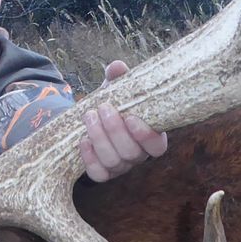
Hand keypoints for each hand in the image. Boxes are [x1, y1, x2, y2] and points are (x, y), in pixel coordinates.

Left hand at [79, 59, 167, 182]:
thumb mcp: (116, 89)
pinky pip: (98, 175)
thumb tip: (117, 67)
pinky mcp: (102, 173)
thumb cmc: (112, 103)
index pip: (157, 147)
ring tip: (89, 116)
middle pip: (131, 153)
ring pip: (114, 162)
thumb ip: (119, 78)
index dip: (147, 137)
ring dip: (100, 138)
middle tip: (103, 108)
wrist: (91, 117)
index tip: (131, 117)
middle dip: (115, 131)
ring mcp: (120, 166)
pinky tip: (82, 140)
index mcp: (149, 136)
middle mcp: (137, 155)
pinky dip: (89, 159)